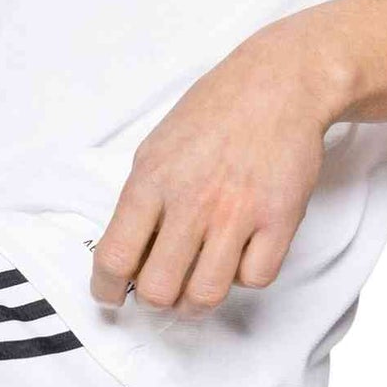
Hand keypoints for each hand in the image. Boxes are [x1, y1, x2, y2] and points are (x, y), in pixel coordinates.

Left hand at [89, 30, 340, 318]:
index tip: (110, 296)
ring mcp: (238, 213)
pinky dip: (245, 277)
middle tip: (159, 289)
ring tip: (194, 288)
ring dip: (196, 302)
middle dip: (154, 300)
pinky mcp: (280, 220)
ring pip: (206, 295)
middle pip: (158, 289)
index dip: (106, 289)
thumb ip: (140, 201)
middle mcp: (192, 201)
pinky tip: (239, 256)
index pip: (114, 257)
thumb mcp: (156, 148)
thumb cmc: (215, 113)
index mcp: (152, 181)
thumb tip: (126, 254)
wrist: (277, 84)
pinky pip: (256, 279)